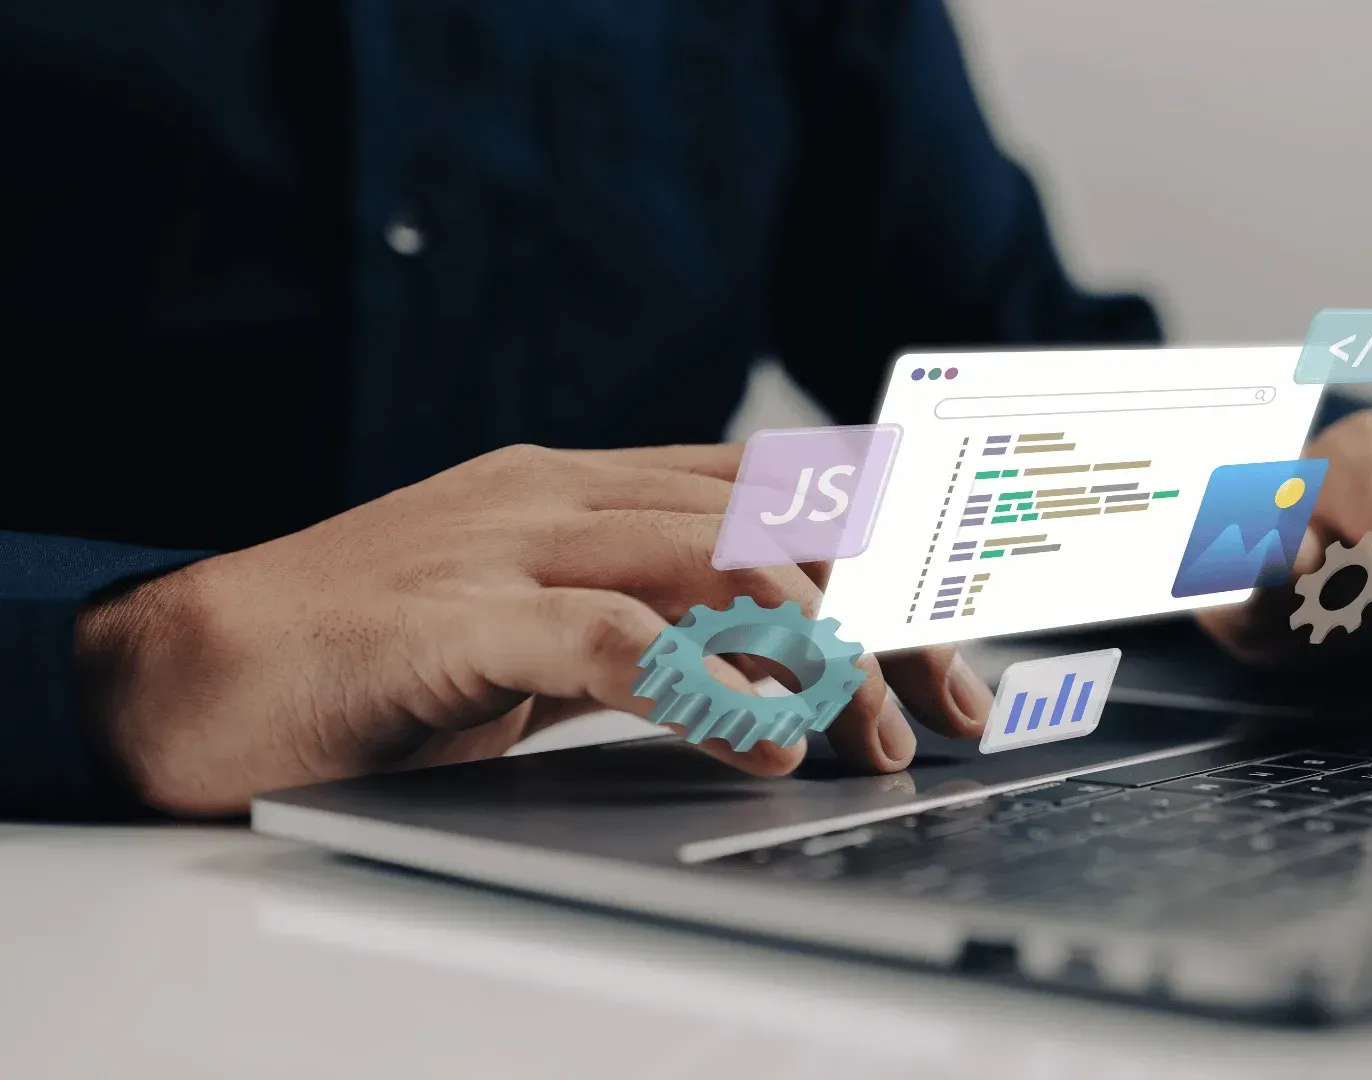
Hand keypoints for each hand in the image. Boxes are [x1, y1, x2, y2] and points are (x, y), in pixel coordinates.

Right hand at [74, 443, 993, 816]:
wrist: (189, 668)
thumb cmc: (372, 659)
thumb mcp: (544, 635)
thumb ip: (648, 631)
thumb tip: (778, 679)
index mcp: (593, 488)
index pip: (784, 494)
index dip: (893, 552)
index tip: (970, 635)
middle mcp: (569, 493)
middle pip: (783, 522)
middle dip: (892, 611)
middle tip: (960, 710)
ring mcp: (512, 541)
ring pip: (720, 558)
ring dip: (823, 652)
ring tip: (880, 738)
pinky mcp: (454, 614)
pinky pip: (611, 635)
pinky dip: (707, 683)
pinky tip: (765, 738)